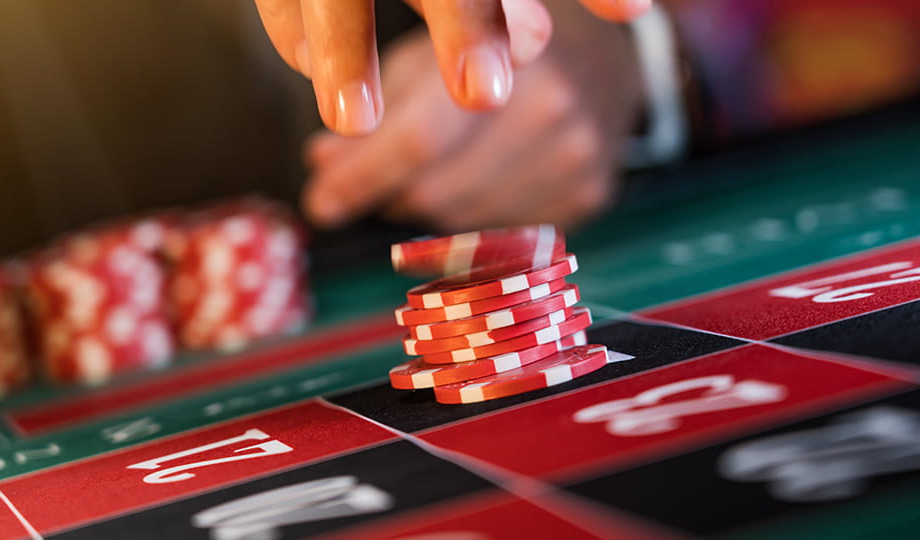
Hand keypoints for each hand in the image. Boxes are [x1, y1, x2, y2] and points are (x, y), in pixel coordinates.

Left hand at [303, 1, 643, 229]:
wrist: (599, 58)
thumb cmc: (497, 50)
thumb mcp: (430, 54)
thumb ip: (378, 108)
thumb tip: (323, 164)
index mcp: (506, 57)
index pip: (419, 141)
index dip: (360, 177)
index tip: (319, 201)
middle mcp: (549, 109)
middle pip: (437, 191)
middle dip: (385, 195)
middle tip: (356, 187)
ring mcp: (576, 158)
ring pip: (463, 221)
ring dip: (423, 209)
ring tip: (412, 180)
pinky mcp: (589, 195)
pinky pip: (501, 235)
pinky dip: (469, 221)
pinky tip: (465, 187)